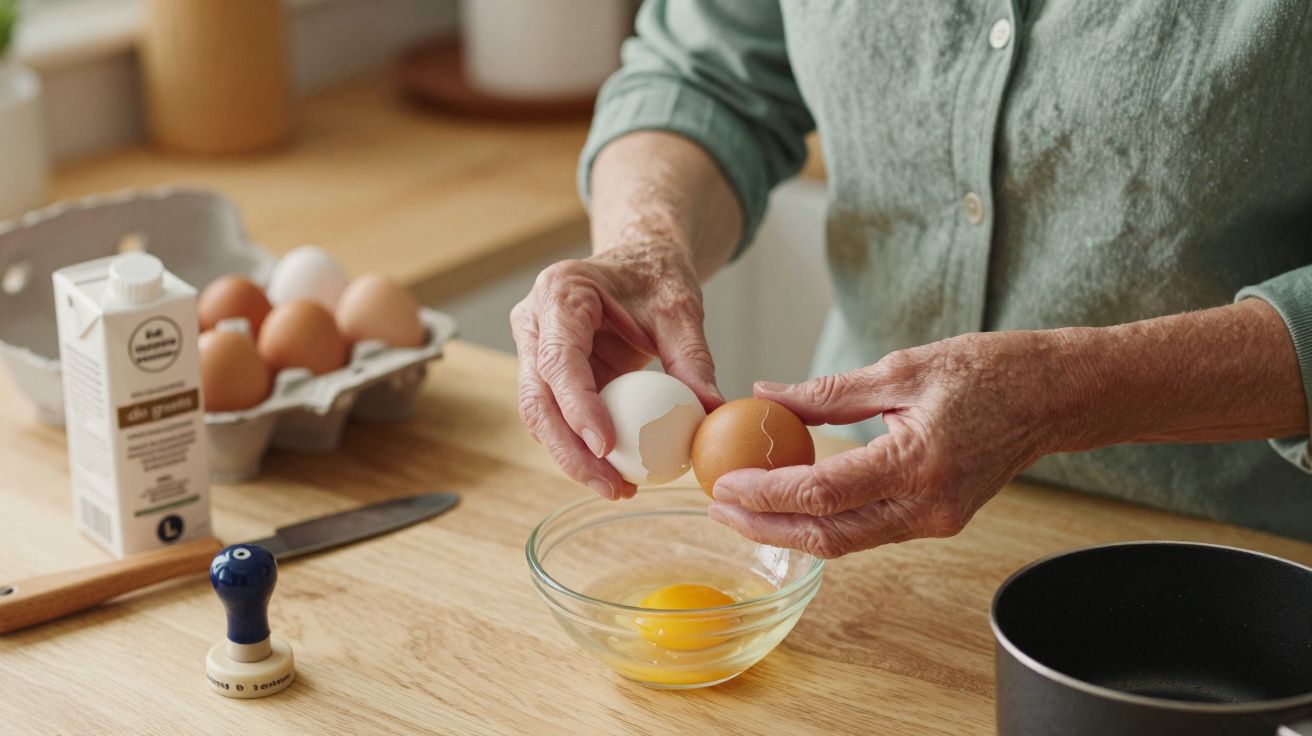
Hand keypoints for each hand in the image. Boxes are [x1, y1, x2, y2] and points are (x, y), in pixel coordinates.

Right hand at [511, 242, 723, 499]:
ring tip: (617, 488)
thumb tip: (711, 411)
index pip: (560, 359)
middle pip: (537, 398)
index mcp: (561, 293)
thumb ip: (693, 358)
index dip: (578, 406)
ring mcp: (533, 350)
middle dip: (570, 451)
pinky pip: (556, 418)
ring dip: (573, 459)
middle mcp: (534, 322)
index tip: (606, 446)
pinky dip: (581, 449)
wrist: (638, 260)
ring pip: (539, 416)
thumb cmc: (656, 275)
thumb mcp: (681, 309)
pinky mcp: (545, 374)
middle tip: (613, 486)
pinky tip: (614, 473)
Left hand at [707, 331, 1081, 557]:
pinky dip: (823, 520)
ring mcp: (935, 520)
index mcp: (918, 462)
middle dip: (766, 527)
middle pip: (827, 534)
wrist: (1054, 396)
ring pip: (846, 540)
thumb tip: (766, 394)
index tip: (724, 484)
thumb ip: (830, 391)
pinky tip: (789, 502)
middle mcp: (928, 504)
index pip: (823, 492)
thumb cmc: (988, 372)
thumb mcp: (901, 368)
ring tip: (742, 507)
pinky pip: (868, 530)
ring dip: (790, 529)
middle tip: (718, 508)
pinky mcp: (936, 520)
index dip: (766, 493)